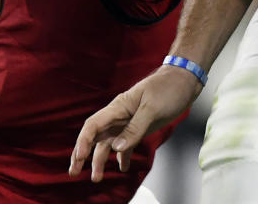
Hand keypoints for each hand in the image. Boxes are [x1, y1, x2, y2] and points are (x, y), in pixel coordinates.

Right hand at [69, 66, 201, 181]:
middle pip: (95, 136)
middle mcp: (119, 116)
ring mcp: (128, 122)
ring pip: (108, 143)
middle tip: (73, 172)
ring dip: (100, 160)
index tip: (78, 158)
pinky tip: (122, 168)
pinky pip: (125, 144)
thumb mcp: (152, 108)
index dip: (83, 142)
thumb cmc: (168, 88)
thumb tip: (117, 148)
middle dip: (82, 154)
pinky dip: (122, 157)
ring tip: (96, 178)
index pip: (93, 125)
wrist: (184, 79)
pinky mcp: (139, 127)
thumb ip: (135, 129)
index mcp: (118, 107)